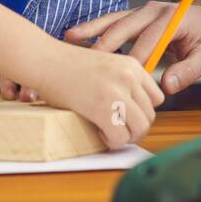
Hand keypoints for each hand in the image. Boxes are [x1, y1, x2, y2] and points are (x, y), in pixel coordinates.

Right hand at [0, 42, 164, 148]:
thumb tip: (130, 109)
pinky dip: (112, 142)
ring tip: (108, 134)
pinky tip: (99, 134)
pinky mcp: (103, 106)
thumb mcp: (104, 65)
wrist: (44, 59)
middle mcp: (129, 77)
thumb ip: (121, 81)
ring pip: (140, 128)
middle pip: (150, 116)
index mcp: (132, 65)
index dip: (142, 112)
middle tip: (117, 131)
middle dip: (135, 129)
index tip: (126, 117)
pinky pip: (120, 136)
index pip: (156, 98)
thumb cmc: (66, 65)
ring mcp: (117, 91)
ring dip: (126, 138)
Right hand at [65, 1, 200, 94]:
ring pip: (113, 21)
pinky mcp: (132, 17)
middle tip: (90, 64)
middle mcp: (154, 10)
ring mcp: (141, 11)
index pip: (151, 39)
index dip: (137, 59)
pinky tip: (74, 35)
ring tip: (71, 40)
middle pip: (126, 26)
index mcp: (173, 18)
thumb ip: (189, 71)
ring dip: (92, 31)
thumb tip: (167, 87)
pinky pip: (110, 21)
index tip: (124, 81)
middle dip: (107, 45)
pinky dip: (92, 28)